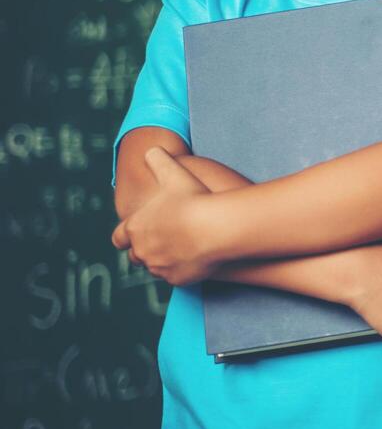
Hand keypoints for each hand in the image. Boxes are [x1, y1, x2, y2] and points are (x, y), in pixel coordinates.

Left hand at [111, 147, 216, 284]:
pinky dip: (180, 269)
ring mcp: (158, 266)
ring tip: (179, 249)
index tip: (133, 233)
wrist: (215, 228)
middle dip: (145, 248)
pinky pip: (174, 277)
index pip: (119, 237)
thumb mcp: (174, 173)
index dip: (126, 235)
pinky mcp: (176, 279)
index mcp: (136, 227)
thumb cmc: (193, 200)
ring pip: (154, 267)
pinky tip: (193, 259)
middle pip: (135, 255)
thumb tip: (150, 149)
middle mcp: (142, 250)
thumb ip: (159, 160)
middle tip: (161, 240)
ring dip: (162, 259)